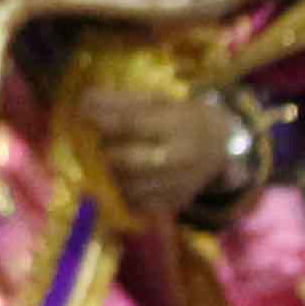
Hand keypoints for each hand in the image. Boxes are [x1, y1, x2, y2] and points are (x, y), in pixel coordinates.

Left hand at [77, 80, 243, 223]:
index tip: (83, 116)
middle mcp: (181, 159)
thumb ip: (120, 101)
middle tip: (99, 144)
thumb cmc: (182, 118)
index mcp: (179, 126)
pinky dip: (123, 192)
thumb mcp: (157, 101)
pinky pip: (136, 204)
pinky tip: (124, 178)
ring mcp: (180, 185)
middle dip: (104, 151)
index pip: (131, 125)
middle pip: (125, 161)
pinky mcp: (174, 203)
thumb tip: (83, 102)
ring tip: (110, 161)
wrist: (221, 146)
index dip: (103, 121)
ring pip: (127, 186)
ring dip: (110, 174)